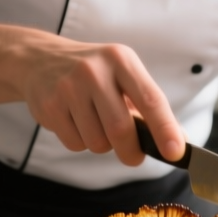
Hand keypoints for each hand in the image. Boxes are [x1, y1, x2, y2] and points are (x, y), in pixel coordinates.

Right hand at [19, 38, 186, 166]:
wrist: (39, 59)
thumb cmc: (93, 73)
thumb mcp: (123, 76)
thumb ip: (149, 106)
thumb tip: (178, 140)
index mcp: (121, 60)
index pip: (150, 98)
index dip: (165, 128)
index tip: (176, 152)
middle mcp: (95, 70)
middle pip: (120, 129)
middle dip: (131, 152)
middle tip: (134, 157)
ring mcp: (69, 87)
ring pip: (97, 142)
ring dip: (102, 145)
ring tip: (95, 124)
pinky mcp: (49, 105)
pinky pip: (74, 143)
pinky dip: (80, 142)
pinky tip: (75, 122)